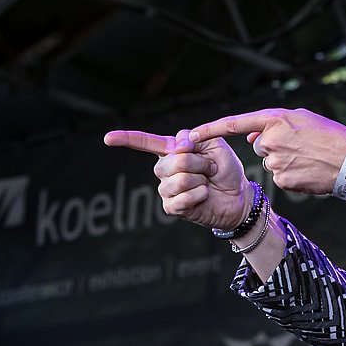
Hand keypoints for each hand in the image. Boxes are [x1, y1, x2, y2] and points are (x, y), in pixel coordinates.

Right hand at [103, 128, 252, 229]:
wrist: (238, 196)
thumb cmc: (225, 169)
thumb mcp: (215, 145)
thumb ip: (195, 138)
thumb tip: (177, 147)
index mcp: (171, 151)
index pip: (144, 143)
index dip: (126, 139)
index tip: (107, 139)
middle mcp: (164, 169)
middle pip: (172, 162)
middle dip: (199, 163)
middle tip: (210, 169)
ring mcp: (166, 189)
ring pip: (179, 179)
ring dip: (201, 179)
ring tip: (207, 182)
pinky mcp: (171, 207)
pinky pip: (182, 198)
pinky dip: (200, 194)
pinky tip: (204, 195)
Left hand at [191, 108, 345, 195]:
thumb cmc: (331, 137)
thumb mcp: (302, 119)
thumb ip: (274, 125)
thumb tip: (252, 138)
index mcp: (275, 119)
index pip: (234, 124)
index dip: (210, 129)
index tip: (191, 135)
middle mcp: (271, 140)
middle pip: (260, 146)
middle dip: (275, 147)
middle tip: (301, 147)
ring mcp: (275, 162)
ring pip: (270, 163)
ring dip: (285, 162)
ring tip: (308, 159)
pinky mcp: (282, 180)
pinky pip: (280, 177)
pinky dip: (292, 175)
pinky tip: (308, 171)